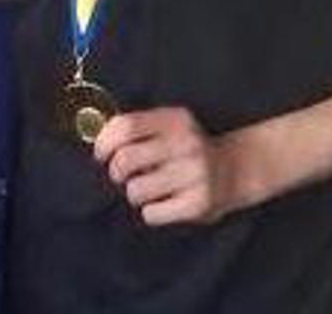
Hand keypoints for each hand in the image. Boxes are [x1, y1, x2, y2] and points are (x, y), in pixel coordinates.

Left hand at [93, 107, 234, 226]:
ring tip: (147, 189)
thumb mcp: (169, 126)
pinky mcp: (199, 204)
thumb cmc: (187, 148)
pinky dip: (150, 212)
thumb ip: (139, 127)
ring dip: (133, 194)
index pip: (126, 126)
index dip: (104, 142)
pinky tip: (163, 203)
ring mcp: (195, 174)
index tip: (100, 154)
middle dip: (115, 172)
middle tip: (121, 176)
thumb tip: (97, 138)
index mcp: (175, 119)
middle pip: (126, 159)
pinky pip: (152, 213)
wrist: (233, 170)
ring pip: (135, 190)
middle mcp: (187, 143)